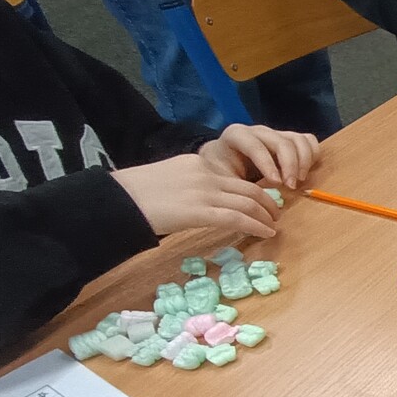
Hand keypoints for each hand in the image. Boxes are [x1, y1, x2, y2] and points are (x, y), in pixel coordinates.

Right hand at [111, 154, 279, 238]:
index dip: (255, 191)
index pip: (235, 178)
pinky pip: (238, 219)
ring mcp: (205, 193)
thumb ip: (193, 184)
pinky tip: (266, 233)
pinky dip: (257, 226)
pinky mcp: (201, 211)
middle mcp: (207, 175)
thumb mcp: (171, 177)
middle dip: (268, 203)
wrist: (121, 199)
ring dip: (266, 217)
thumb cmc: (139, 193)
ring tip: (273, 226)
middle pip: (249, 189)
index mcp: (200, 163)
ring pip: (248, 204)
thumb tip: (206, 200)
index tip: (263, 202)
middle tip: (275, 215)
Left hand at [198, 124, 320, 188]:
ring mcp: (276, 134)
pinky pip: (308, 141)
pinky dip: (312, 156)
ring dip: (304, 162)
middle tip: (291, 187)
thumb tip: (254, 201)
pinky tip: (305, 173)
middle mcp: (258, 131)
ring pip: (298, 140)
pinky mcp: (289, 140)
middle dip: (290, 165)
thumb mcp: (220, 180)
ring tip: (299, 181)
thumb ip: (235, 187)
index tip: (276, 184)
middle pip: (282, 141)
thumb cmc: (221, 173)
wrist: (223, 162)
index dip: (267, 164)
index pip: (255, 145)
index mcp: (236, 135)